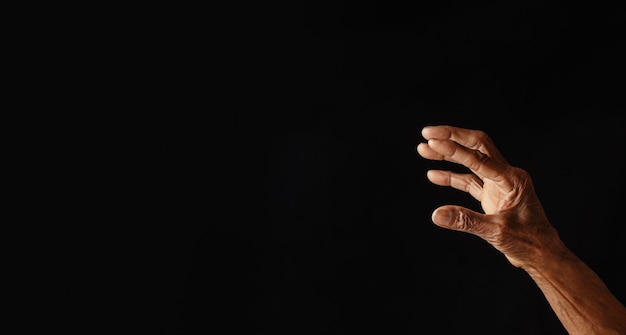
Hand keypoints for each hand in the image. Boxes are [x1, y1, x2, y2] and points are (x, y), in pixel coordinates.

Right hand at [416, 125, 563, 268]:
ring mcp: (498, 183)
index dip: (454, 149)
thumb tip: (437, 214)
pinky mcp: (492, 194)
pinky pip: (468, 179)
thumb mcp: (497, 232)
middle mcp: (507, 175)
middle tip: (427, 132)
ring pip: (471, 160)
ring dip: (448, 154)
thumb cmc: (528, 243)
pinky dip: (451, 176)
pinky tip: (433, 174)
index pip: (479, 158)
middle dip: (452, 137)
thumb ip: (466, 221)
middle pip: (477, 146)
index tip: (432, 141)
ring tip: (423, 149)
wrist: (542, 254)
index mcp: (513, 179)